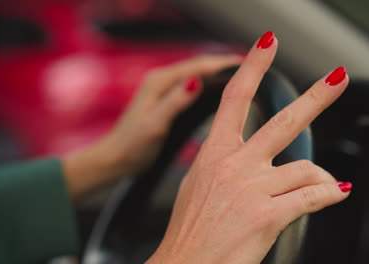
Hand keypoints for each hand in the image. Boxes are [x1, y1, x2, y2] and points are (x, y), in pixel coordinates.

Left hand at [63, 55, 241, 197]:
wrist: (115, 158)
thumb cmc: (132, 146)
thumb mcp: (154, 125)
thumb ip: (174, 102)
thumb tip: (197, 81)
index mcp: (160, 82)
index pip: (198, 66)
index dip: (223, 63)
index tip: (247, 62)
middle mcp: (162, 80)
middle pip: (200, 66)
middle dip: (225, 66)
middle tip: (253, 67)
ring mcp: (165, 89)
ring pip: (198, 75)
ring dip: (219, 75)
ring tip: (244, 78)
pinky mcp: (168, 99)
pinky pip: (194, 86)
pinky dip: (211, 86)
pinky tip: (223, 94)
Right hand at [146, 31, 351, 263]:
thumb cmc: (191, 230)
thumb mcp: (197, 184)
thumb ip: (223, 162)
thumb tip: (248, 154)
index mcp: (214, 153)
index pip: (234, 98)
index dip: (252, 67)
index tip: (266, 46)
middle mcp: (235, 164)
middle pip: (284, 120)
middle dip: (316, 96)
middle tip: (337, 79)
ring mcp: (252, 188)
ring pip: (306, 168)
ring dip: (322, 177)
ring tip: (326, 185)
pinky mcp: (268, 214)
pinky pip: (313, 195)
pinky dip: (330, 193)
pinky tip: (336, 193)